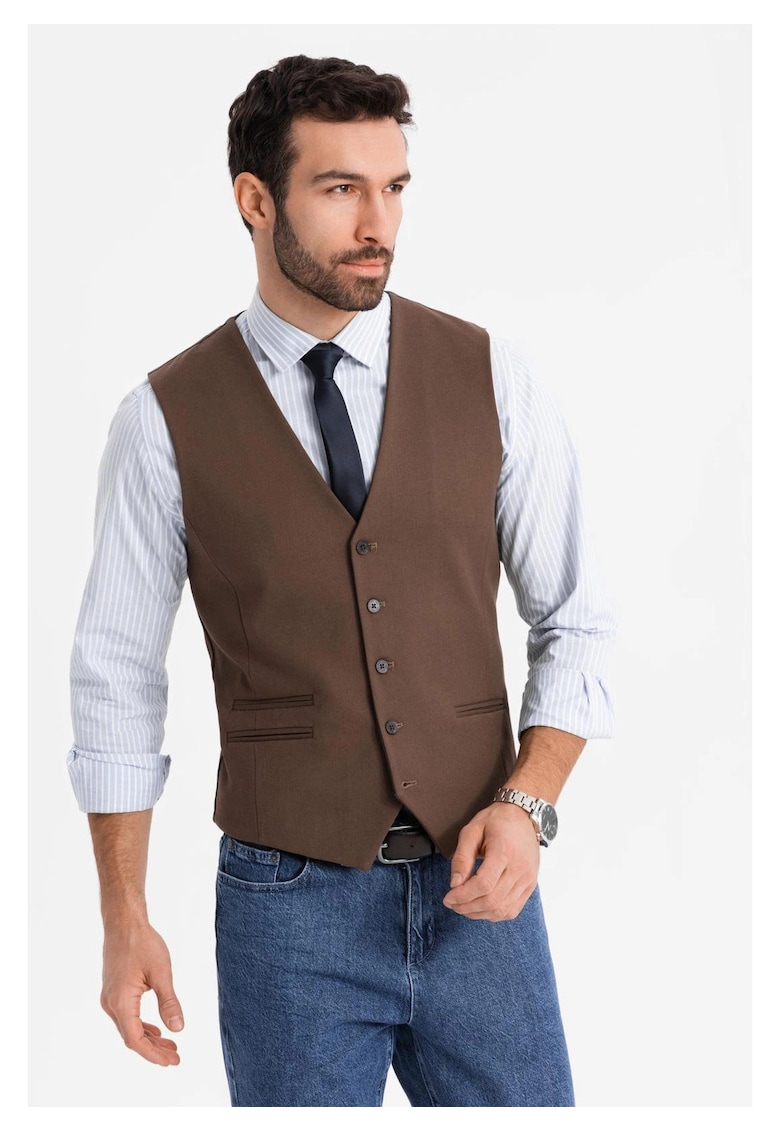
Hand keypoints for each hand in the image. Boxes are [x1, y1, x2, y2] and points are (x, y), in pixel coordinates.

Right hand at [100, 921, 183, 1065]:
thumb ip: (169, 1002)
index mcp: (121, 1002)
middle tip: (175, 1057)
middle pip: (131, 1037)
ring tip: (170, 1046)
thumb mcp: (162, 973)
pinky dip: (141, 1026)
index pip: (135, 1039)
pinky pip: (126, 1016)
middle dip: (154, 1049)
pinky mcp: (113, 991)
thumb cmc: (142, 944)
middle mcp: (111, 1004)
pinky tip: (156, 1030)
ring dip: (149, 1038)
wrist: (123, 923)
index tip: (170, 1061)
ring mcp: (110, 998)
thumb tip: (178, 1029)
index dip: (153, 1054)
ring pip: (129, 1027)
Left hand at [442, 802, 539, 920]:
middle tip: (452, 904)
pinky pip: (512, 910)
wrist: (523, 816)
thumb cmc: (497, 821)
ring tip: (463, 907)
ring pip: (502, 910)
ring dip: (479, 914)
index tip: (448, 897)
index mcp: (504, 851)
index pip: (483, 884)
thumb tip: (455, 884)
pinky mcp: (530, 885)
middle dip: (467, 907)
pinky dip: (494, 914)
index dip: (463, 896)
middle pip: (492, 900)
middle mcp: (520, 868)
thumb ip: (462, 857)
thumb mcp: (471, 830)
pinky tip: (481, 908)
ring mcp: (527, 879)